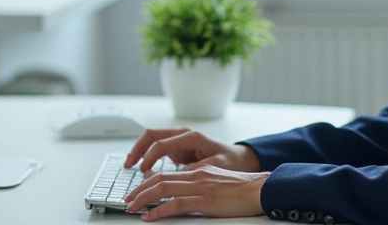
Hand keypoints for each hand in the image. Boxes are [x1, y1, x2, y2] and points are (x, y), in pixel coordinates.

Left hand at [123, 164, 269, 220]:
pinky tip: (149, 217)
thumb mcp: (215, 183)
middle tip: (127, 201)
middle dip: (139, 190)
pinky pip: (176, 204)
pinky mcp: (205, 201)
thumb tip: (182, 198)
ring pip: (163, 189)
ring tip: (131, 208)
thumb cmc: (241, 189)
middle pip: (159, 180)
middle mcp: (196, 176)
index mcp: (197, 171)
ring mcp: (200, 188)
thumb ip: (198, 187)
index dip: (147, 183)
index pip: (166, 174)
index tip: (136, 192)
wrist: (260, 189)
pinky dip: (159, 211)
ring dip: (143, 199)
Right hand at [124, 127, 260, 172]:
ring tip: (129, 165)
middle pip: (152, 135)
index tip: (142, 170)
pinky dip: (146, 155)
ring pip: (152, 140)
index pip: (162, 143)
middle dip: (137, 148)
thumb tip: (179, 174)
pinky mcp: (178, 148)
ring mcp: (179, 140)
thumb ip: (197, 168)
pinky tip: (140, 166)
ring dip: (139, 151)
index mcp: (192, 137)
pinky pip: (157, 148)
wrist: (238, 159)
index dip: (150, 156)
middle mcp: (183, 135)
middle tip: (127, 164)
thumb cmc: (229, 161)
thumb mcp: (215, 166)